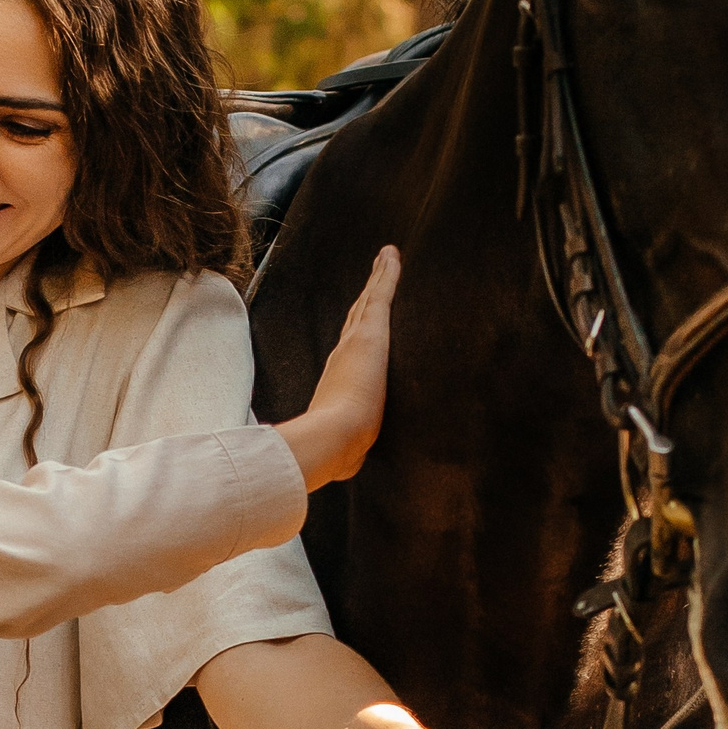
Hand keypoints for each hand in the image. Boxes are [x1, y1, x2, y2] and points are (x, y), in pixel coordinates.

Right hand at [273, 246, 399, 490]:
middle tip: (374, 275)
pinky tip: (393, 254)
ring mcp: (357, 340)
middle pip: (358, 316)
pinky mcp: (371, 331)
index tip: (359, 316)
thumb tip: (335, 474)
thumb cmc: (335, 447)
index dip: (354, 330)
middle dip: (366, 296)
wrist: (334, 437)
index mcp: (341, 378)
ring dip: (378, 279)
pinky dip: (387, 273)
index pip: (349, 348)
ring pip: (370, 299)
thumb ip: (340, 455)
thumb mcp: (343, 447)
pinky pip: (381, 293)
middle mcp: (345, 353)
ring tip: (386, 258)